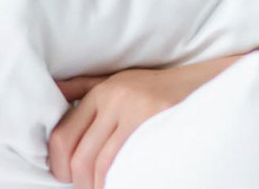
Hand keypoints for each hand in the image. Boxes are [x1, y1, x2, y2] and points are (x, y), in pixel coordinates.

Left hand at [48, 55, 245, 188]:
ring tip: (103, 188)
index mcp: (101, 91)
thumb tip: (51, 91)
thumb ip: (82, 88)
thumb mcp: (117, 81)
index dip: (58, 164)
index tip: (66, 177)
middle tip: (85, 188)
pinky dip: (116, 181)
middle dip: (76, 181)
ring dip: (97, 186)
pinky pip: (123, 162)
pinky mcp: (154, 121)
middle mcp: (114, 97)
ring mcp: (135, 110)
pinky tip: (121, 183)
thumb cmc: (158, 88)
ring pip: (99, 164)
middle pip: (78, 154)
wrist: (207, 82)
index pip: (63, 134)